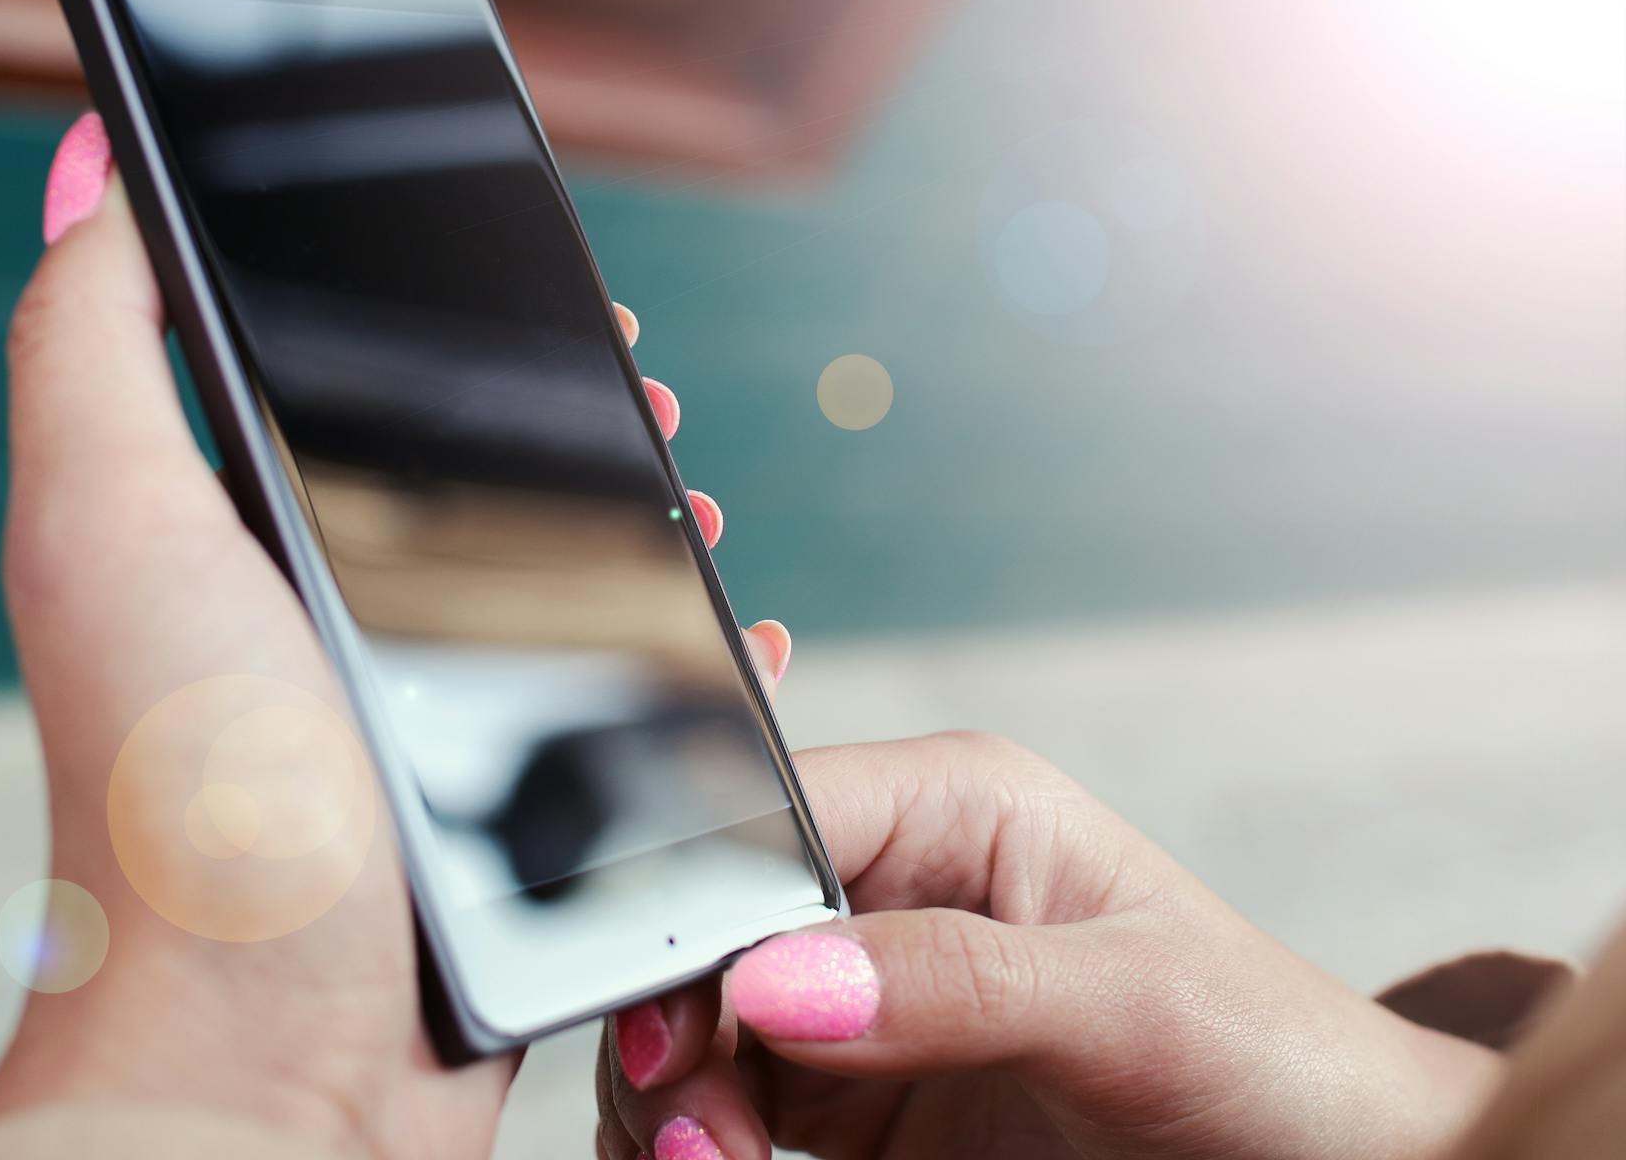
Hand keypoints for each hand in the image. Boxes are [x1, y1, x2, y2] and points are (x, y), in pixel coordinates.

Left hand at [0, 113, 793, 1156]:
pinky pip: (622, 710)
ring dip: (647, 528)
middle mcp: (330, 630)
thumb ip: (94, 338)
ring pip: (564, 590)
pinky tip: (746, 639)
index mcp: (239, 549)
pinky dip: (693, 662)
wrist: (279, 1060)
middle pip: (478, 483)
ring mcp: (430, 725)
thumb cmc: (188, 803)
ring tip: (694, 501)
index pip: (353, 395)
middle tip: (644, 393)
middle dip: (576, 421)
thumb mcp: (105, 524)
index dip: (448, 323)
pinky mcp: (516, 816)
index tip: (544, 293)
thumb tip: (91, 164)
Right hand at [597, 732, 1504, 1159]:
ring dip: (677, 1095)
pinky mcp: (861, 1091)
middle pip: (710, 929)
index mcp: (954, 807)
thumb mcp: (1128, 1004)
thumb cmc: (1267, 1054)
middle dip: (672, 1021)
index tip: (666, 1016)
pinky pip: (736, 1100)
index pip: (766, 817)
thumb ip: (956, 981)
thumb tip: (777, 979)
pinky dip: (699, 1138)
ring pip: (703, 1023)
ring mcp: (870, 992)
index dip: (690, 904)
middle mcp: (892, 886)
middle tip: (689, 1122)